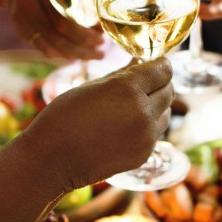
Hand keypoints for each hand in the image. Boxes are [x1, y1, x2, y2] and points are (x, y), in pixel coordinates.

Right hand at [0, 0, 104, 59]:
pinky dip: (60, 54)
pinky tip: (76, 55)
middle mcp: (27, 4)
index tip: (101, 38)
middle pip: (56, 37)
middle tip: (100, 52)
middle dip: (82, 48)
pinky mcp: (18, 28)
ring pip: (48, 46)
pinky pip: (41, 47)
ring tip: (93, 55)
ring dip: (73, 55)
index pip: (63, 21)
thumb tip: (103, 22)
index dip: (84, 35)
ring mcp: (19, 18)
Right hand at [19, 58, 173, 192]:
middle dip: (160, 84)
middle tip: (147, 83)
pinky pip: (155, 133)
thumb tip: (139, 62)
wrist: (53, 159)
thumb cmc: (64, 117)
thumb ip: (121, 74)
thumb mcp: (92, 87)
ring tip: (133, 106)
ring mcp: (146, 136)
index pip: (163, 70)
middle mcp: (143, 112)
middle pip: (169, 91)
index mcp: (128, 89)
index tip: (157, 63)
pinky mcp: (144, 154)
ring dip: (156, 106)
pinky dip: (147, 127)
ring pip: (165, 113)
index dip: (162, 65)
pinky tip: (126, 127)